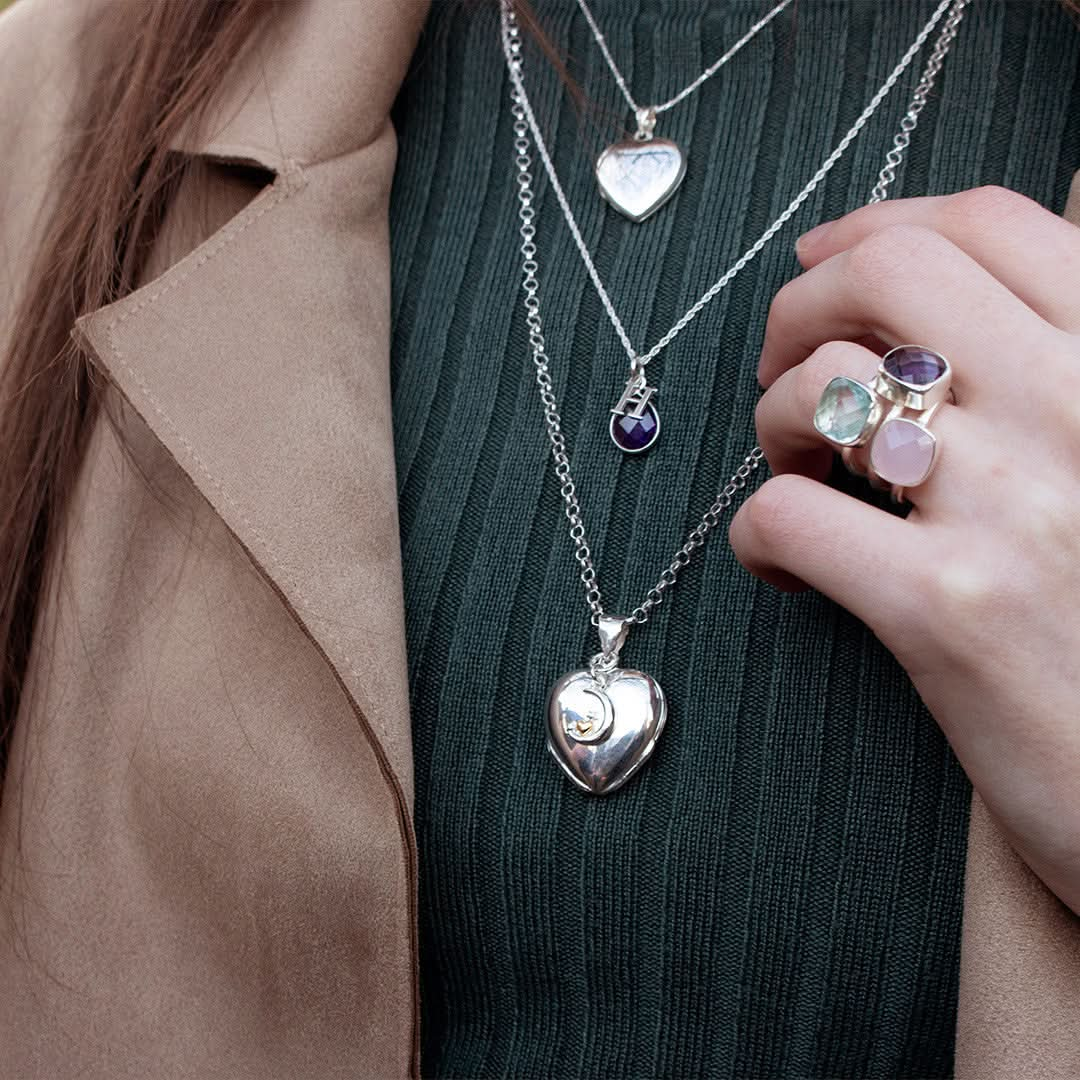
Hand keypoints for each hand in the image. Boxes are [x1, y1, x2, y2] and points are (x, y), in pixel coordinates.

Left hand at [728, 186, 1079, 914]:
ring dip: (774, 420)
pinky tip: (785, 562)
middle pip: (889, 273)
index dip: (878, 229)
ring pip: (823, 388)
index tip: (826, 263)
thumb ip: (1064, 386)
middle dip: (801, 302)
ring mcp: (1012, 503)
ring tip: (798, 469)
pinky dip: (757, 533)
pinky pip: (786, 518)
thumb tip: (943, 332)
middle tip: (783, 360)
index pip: (989, 225)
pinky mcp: (945, 608)